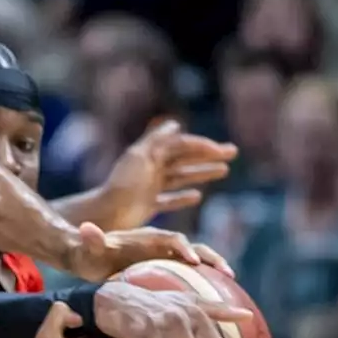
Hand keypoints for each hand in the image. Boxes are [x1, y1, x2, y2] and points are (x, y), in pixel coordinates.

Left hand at [70, 222, 233, 281]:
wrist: (88, 256)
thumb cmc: (89, 253)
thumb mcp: (88, 247)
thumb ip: (91, 240)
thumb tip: (85, 229)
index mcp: (147, 237)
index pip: (171, 239)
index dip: (183, 248)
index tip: (193, 262)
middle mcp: (160, 244)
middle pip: (192, 246)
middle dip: (210, 257)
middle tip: (227, 273)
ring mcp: (164, 256)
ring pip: (196, 258)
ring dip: (214, 267)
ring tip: (230, 281)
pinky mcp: (164, 268)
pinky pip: (188, 272)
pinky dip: (203, 279)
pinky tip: (214, 296)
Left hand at [99, 120, 237, 228]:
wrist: (104, 213)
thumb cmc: (122, 185)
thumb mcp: (139, 158)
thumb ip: (156, 141)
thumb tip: (176, 124)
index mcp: (150, 155)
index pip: (181, 146)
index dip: (201, 146)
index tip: (220, 149)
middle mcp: (151, 169)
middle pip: (184, 159)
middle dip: (208, 156)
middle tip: (233, 152)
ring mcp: (149, 187)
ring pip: (181, 177)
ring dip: (202, 173)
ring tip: (224, 171)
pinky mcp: (146, 206)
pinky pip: (169, 200)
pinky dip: (183, 197)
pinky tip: (197, 196)